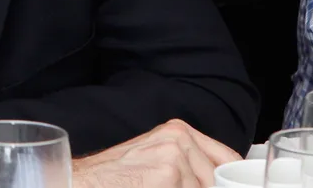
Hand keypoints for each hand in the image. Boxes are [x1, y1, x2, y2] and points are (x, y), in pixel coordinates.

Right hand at [74, 119, 241, 187]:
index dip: (227, 180)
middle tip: (170, 185)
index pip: (227, 158)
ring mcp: (175, 153)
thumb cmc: (116, 176)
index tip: (225, 186)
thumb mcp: (156, 161)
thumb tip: (221, 182)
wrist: (86, 182)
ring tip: (155, 187)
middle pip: (218, 178)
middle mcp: (179, 136)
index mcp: (177, 131)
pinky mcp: (169, 172)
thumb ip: (189, 167)